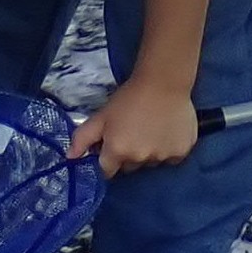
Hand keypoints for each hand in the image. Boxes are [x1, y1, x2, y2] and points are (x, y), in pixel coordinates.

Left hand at [70, 77, 198, 177]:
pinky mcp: (182, 151)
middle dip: (129, 155)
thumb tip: (69, 158)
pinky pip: (172, 159)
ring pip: (151, 162)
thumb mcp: (101, 116)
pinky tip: (167, 132)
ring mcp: (162, 157)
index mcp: (117, 152)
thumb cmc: (128, 98)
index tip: (114, 145)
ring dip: (149, 152)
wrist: (163, 81)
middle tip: (133, 133)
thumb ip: (82, 138)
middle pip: (130, 167)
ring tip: (152, 130)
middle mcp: (139, 159)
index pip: (107, 171)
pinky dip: (169, 149)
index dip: (108, 159)